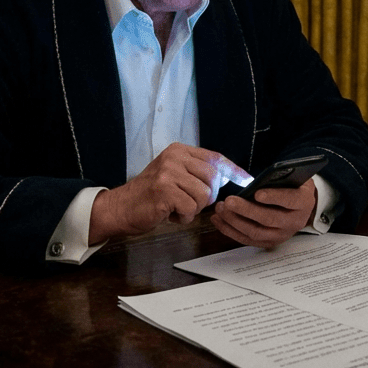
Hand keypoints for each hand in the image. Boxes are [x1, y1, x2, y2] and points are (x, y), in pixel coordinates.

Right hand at [89, 143, 248, 243]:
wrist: (121, 207)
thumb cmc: (150, 195)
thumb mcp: (173, 174)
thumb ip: (195, 172)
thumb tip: (227, 177)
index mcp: (179, 150)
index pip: (214, 157)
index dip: (233, 170)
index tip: (247, 179)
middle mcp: (174, 157)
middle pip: (213, 178)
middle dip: (207, 196)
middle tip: (189, 202)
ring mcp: (168, 172)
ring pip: (204, 195)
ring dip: (194, 208)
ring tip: (177, 207)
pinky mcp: (164, 190)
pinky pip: (192, 207)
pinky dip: (184, 216)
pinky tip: (171, 214)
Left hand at [210, 178, 317, 247]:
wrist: (299, 205)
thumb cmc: (291, 186)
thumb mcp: (292, 177)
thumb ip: (279, 177)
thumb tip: (256, 180)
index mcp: (303, 202)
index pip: (289, 200)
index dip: (273, 197)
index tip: (257, 193)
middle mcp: (295, 222)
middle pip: (269, 219)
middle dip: (246, 210)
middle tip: (229, 201)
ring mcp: (281, 235)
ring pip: (256, 232)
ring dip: (235, 221)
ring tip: (220, 209)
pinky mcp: (269, 242)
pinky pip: (247, 240)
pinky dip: (230, 230)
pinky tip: (218, 219)